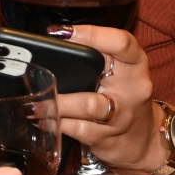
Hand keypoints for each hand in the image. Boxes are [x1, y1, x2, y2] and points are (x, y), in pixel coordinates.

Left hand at [49, 24, 166, 174]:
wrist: (143, 141)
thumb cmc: (124, 97)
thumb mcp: (120, 72)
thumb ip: (97, 56)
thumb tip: (54, 41)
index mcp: (135, 64)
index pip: (121, 42)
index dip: (91, 33)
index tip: (60, 32)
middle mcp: (133, 87)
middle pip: (100, 72)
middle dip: (67, 67)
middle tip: (38, 66)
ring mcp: (121, 116)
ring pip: (87, 105)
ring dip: (56, 103)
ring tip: (32, 104)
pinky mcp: (106, 138)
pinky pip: (77, 129)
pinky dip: (55, 124)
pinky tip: (42, 120)